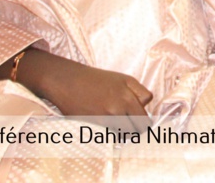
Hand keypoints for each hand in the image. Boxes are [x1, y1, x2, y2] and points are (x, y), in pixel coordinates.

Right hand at [4, 49, 152, 133]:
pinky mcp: (93, 124)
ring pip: (123, 134)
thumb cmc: (97, 79)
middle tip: (131, 126)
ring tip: (117, 125)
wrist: (68, 81)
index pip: (145, 117)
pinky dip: (110, 133)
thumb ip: (139, 93)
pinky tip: (106, 125)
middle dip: (136, 128)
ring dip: (123, 132)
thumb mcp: (123, 79)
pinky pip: (109, 136)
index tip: (139, 119)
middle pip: (138, 128)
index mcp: (128, 94)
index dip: (144, 119)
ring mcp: (105, 116)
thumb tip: (146, 107)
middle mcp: (119, 106)